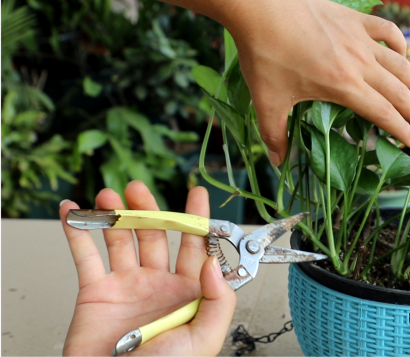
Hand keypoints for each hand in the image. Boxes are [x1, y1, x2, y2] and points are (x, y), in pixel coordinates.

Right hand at [59, 181, 235, 356]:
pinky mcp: (96, 292)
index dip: (198, 219)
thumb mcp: (204, 338)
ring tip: (108, 195)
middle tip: (139, 189)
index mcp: (188, 292)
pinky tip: (71, 212)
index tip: (197, 193)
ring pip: (122, 239)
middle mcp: (159, 284)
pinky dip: (76, 232)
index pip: (197, 247)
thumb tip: (215, 263)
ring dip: (115, 214)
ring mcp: (127, 285)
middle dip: (149, 209)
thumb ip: (218, 300)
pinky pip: (85, 256)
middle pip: (156, 235)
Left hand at [151, 0, 409, 164]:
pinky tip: (400, 54)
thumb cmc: (264, 54)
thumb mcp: (266, 100)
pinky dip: (399, 45)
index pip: (383, 113)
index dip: (401, 130)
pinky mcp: (354, 19)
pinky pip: (387, 31)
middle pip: (399, 91)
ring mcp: (359, 38)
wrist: (262, 7)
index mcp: (344, 86)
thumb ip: (274, 133)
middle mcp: (360, 63)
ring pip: (400, 63)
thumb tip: (277, 162)